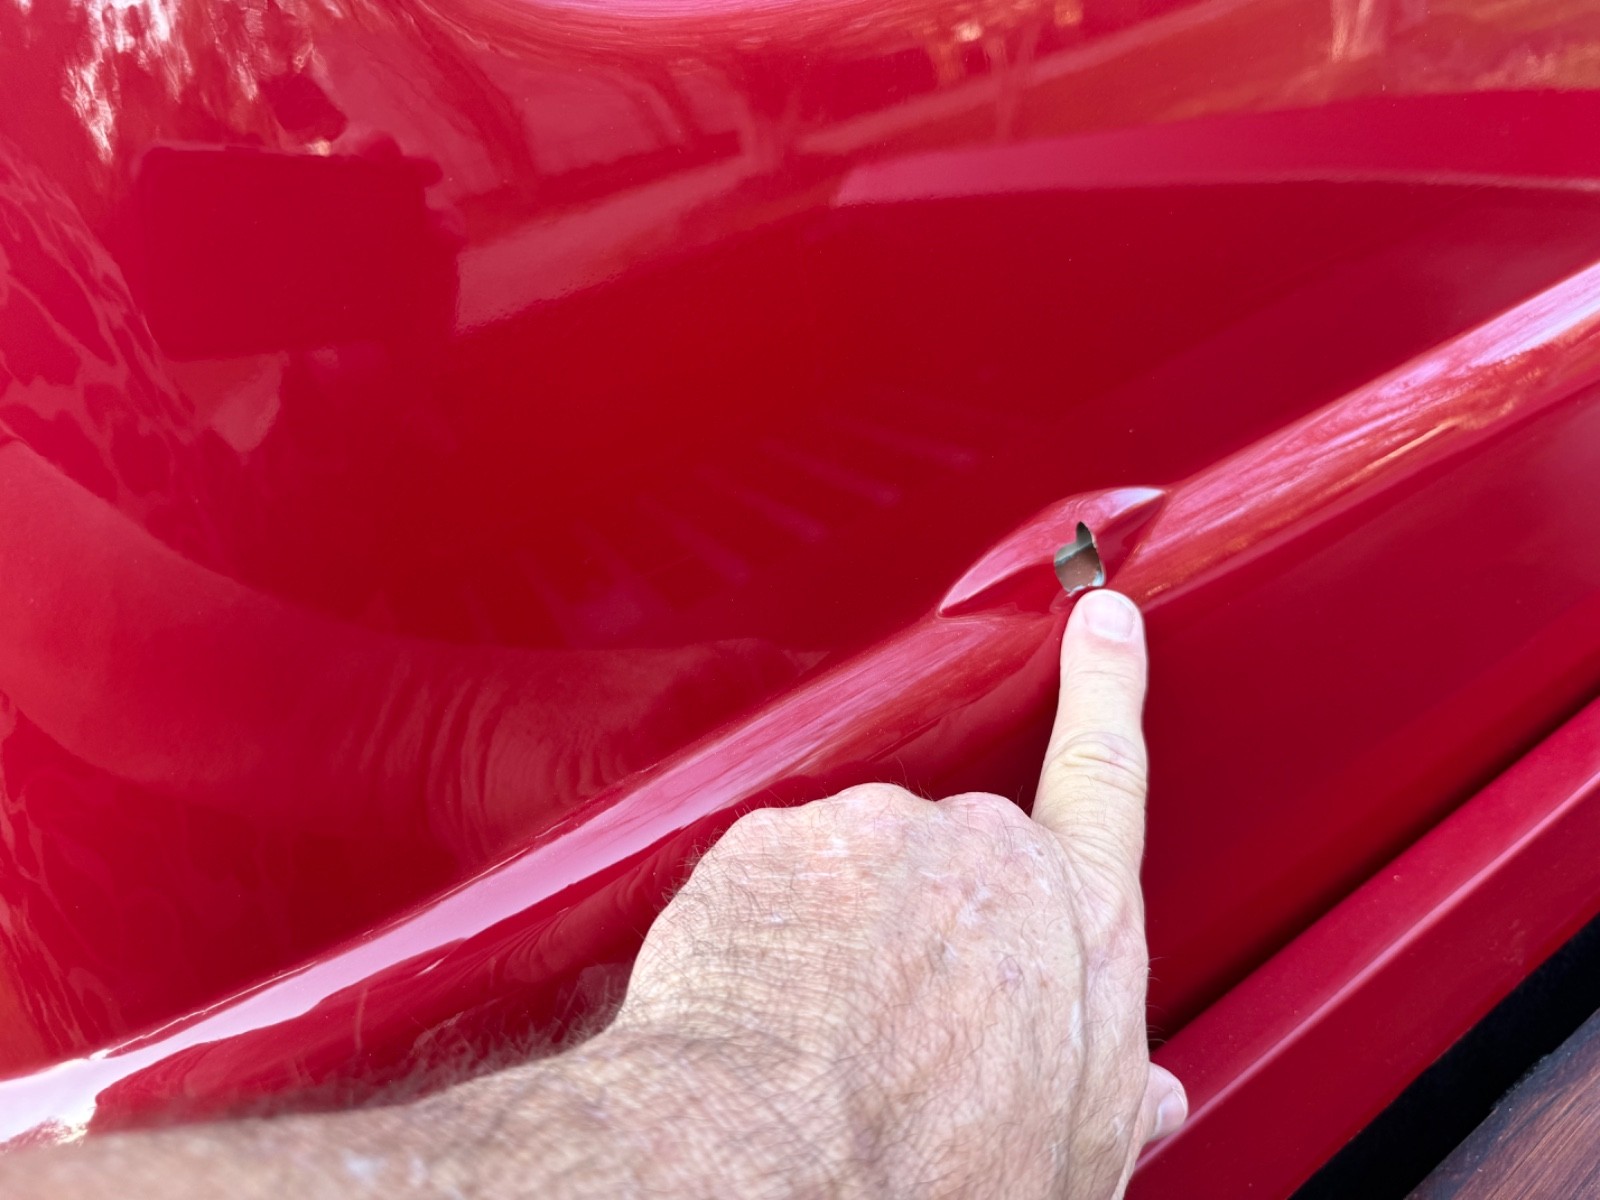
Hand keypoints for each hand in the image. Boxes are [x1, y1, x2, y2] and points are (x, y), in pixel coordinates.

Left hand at [616, 588, 1184, 1197]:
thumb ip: (1111, 1095)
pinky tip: (761, 1011)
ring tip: (819, 1033)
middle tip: (891, 1019)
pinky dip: (760, 936)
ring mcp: (869, 833)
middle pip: (956, 857)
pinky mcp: (768, 842)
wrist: (780, 1169)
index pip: (1104, 777)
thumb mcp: (1073, 1156)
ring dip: (837, 930)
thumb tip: (1148, 1096)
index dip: (1107, 691)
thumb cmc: (936, 1174)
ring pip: (854, 870)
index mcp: (1075, 920)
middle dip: (924, 919)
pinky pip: (769, 882)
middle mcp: (978, 853)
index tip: (1102, 623)